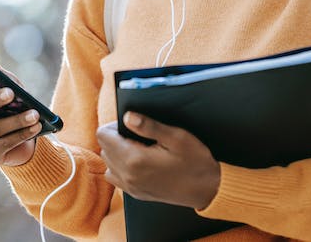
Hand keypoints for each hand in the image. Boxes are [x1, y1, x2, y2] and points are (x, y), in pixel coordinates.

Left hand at [96, 112, 220, 209]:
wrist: (208, 189)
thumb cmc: (195, 162)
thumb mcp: (176, 137)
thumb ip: (149, 126)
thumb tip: (127, 116)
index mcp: (134, 159)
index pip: (103, 136)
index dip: (113, 125)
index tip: (131, 124)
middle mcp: (128, 176)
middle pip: (104, 149)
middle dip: (115, 138)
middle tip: (138, 134)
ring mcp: (131, 187)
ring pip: (108, 164)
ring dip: (116, 153)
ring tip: (138, 148)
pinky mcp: (136, 194)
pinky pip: (116, 177)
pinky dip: (121, 167)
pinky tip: (139, 162)